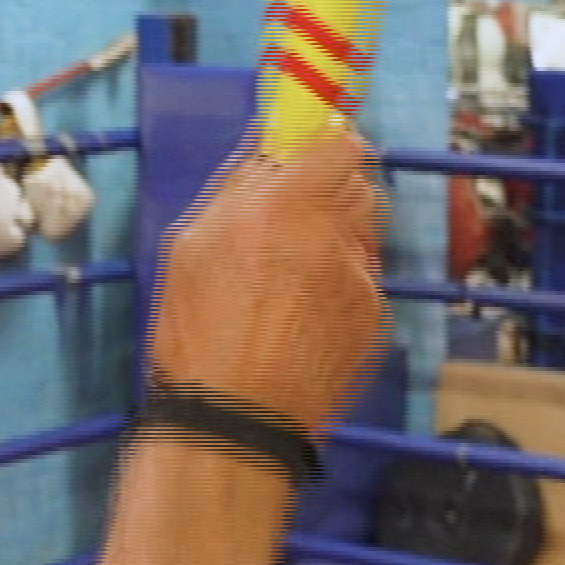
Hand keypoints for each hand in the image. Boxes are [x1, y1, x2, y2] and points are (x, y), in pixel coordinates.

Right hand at [149, 132, 385, 431]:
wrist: (235, 419)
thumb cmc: (199, 338)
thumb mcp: (190, 246)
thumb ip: (236, 189)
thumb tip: (263, 152)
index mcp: (283, 206)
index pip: (339, 145)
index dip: (326, 147)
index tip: (313, 152)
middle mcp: (332, 235)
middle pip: (361, 183)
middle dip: (334, 191)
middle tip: (300, 213)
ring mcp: (360, 279)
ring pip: (366, 233)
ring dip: (341, 237)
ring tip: (297, 271)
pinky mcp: (374, 318)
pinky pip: (366, 281)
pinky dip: (344, 286)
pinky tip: (305, 314)